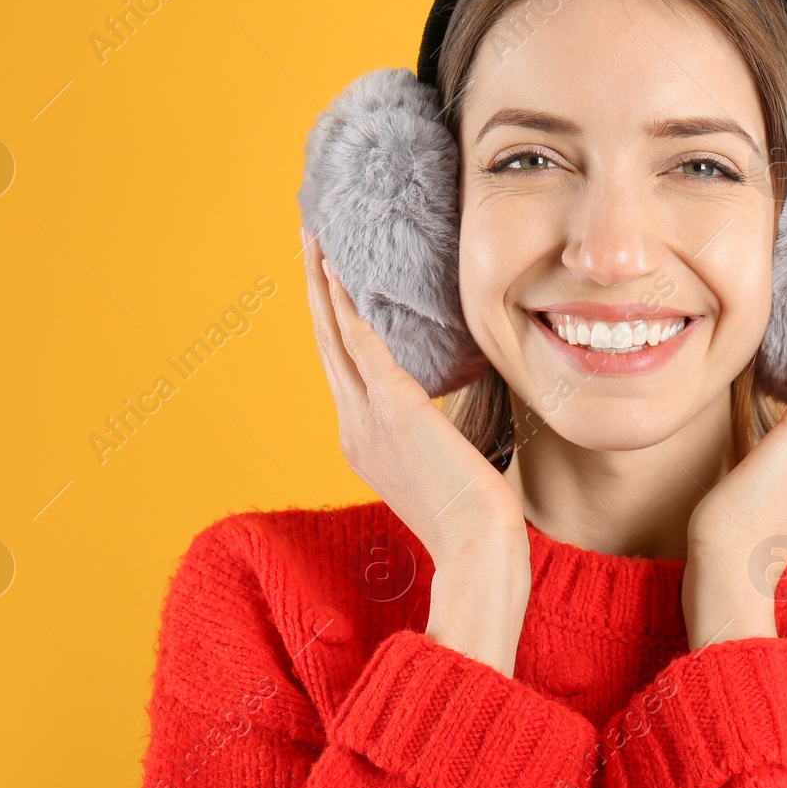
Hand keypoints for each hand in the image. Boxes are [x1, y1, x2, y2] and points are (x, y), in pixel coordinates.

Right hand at [301, 227, 530, 675]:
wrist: (478, 551)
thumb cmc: (473, 519)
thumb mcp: (442, 467)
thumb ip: (432, 434)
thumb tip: (446, 412)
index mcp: (364, 441)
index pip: (342, 365)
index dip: (331, 318)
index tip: (329, 277)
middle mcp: (355, 426)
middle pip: (326, 341)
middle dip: (317, 287)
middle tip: (308, 236)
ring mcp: (369, 418)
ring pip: (335, 334)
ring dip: (324, 281)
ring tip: (315, 236)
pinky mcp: (395, 408)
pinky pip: (362, 343)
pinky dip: (347, 304)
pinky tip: (340, 267)